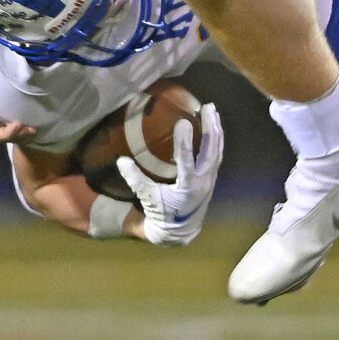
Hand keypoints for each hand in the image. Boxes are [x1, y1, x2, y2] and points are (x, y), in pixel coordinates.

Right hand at [115, 104, 223, 246]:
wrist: (180, 231)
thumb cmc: (162, 214)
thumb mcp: (148, 198)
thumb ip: (135, 180)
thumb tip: (121, 160)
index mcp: (187, 188)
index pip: (187, 162)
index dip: (185, 142)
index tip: (183, 122)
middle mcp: (203, 183)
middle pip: (210, 152)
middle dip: (210, 129)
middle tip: (209, 108)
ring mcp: (210, 180)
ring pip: (217, 152)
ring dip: (216, 131)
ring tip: (214, 111)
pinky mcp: (211, 179)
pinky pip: (217, 156)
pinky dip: (217, 141)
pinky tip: (215, 128)